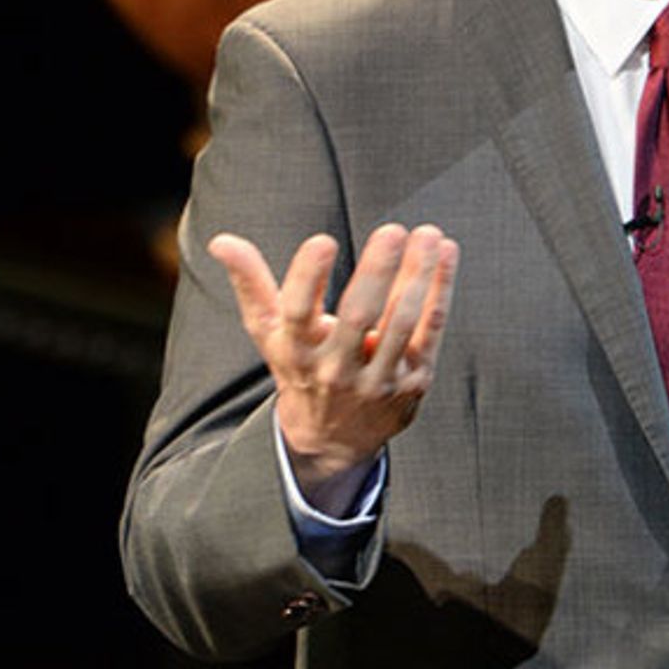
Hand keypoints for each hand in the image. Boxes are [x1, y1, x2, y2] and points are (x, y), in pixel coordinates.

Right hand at [208, 222, 458, 500]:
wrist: (334, 438)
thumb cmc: (300, 366)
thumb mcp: (270, 332)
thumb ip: (250, 283)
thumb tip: (222, 240)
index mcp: (297, 351)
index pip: (297, 313)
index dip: (307, 277)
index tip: (323, 241)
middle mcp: (336, 369)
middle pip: (358, 317)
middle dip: (377, 272)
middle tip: (392, 230)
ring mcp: (378, 379)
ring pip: (402, 323)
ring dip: (418, 277)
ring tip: (427, 234)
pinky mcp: (413, 382)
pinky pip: (431, 331)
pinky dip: (440, 291)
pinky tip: (446, 252)